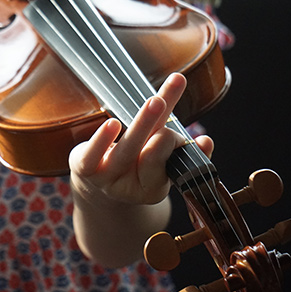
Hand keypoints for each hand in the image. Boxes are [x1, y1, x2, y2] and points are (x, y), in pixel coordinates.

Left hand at [69, 72, 213, 205]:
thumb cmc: (135, 166)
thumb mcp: (159, 163)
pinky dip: (102, 140)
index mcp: (152, 189)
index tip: (176, 132)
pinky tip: (113, 124)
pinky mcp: (84, 166)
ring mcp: (106, 177)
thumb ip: (182, 151)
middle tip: (173, 111)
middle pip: (150, 156)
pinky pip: (92, 154)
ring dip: (142, 123)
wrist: (96, 184)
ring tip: (156, 102)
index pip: (166, 163)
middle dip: (164, 136)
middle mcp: (129, 187)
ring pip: (126, 149)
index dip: (173, 144)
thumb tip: (206, 142)